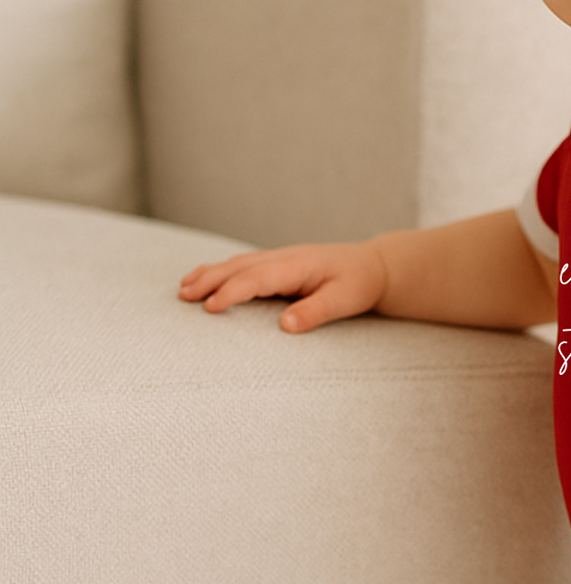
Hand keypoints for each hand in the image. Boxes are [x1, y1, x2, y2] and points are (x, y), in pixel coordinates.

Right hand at [179, 241, 387, 332]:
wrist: (374, 265)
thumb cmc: (360, 283)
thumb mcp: (344, 301)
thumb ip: (315, 312)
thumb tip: (285, 325)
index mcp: (297, 265)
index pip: (258, 278)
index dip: (233, 292)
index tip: (211, 308)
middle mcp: (284, 258)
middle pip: (240, 267)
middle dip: (210, 280)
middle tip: (184, 297)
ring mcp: (279, 258)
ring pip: (238, 264)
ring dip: (210, 274)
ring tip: (183, 289)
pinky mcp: (279, 264)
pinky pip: (245, 266)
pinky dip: (222, 271)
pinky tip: (205, 278)